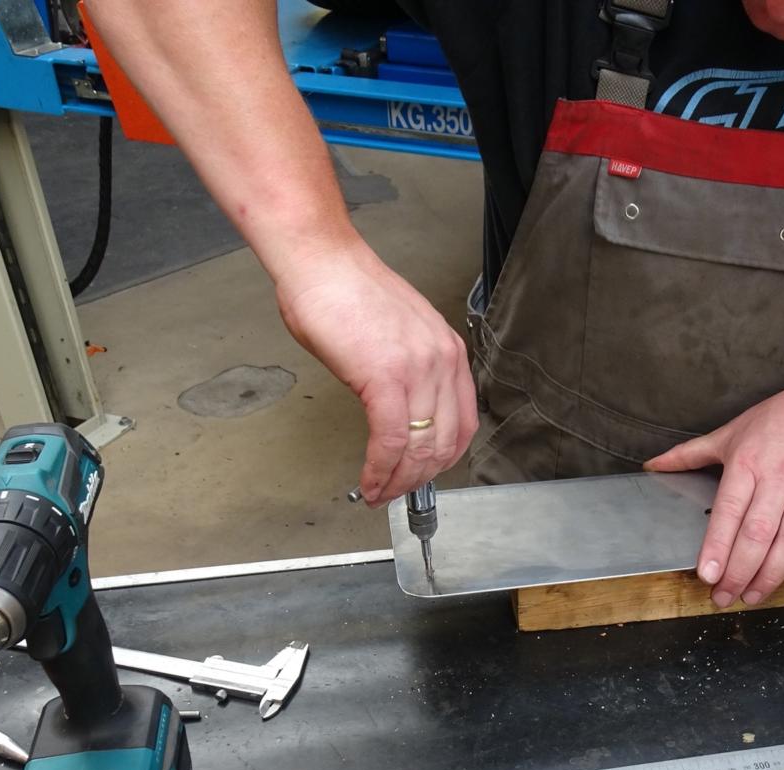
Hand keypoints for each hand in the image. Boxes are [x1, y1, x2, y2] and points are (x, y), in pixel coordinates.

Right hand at [274, 239, 476, 504]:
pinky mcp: (385, 378)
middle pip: (445, 442)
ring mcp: (417, 369)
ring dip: (399, 481)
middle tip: (396, 493)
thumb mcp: (397, 335)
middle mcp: (442, 361)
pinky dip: (380, 469)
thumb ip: (408, 373)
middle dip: (419, 478)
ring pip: (420, 448)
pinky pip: (390, 440)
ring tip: (379, 493)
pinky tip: (369, 481)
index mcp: (447, 351)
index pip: (462, 424)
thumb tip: (398, 413)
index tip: (422, 475)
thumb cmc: (344, 291)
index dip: (442, 460)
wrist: (320, 262)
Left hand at [644, 382, 783, 606]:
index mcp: (748, 462)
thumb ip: (689, 453)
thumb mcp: (730, 432)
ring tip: (751, 596)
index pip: (729, 511)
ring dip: (770, 576)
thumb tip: (652, 465)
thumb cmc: (778, 419)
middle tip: (723, 597)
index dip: (718, 546)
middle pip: (758, 534)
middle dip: (739, 572)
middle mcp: (780, 477)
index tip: (707, 575)